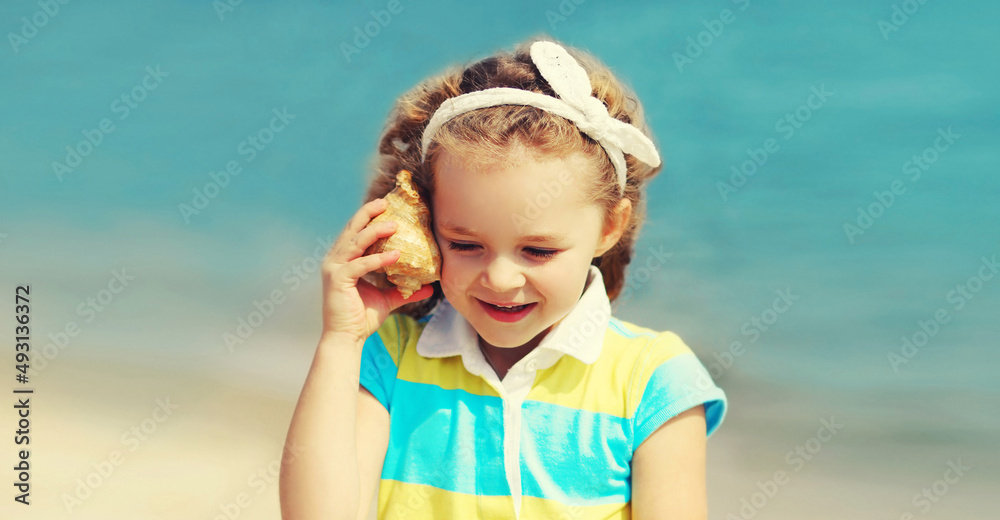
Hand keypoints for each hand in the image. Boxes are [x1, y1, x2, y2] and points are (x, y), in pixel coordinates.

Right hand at [319, 198, 433, 343]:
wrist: (347, 338)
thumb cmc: (362, 317)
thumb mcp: (387, 299)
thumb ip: (404, 290)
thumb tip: (428, 287)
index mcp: (344, 259)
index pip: (356, 231)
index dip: (369, 217)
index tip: (387, 205)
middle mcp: (336, 259)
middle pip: (352, 228)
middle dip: (369, 213)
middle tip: (387, 202)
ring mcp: (334, 268)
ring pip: (356, 241)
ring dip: (375, 230)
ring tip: (394, 224)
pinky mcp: (337, 279)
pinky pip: (361, 264)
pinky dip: (378, 259)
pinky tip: (396, 255)